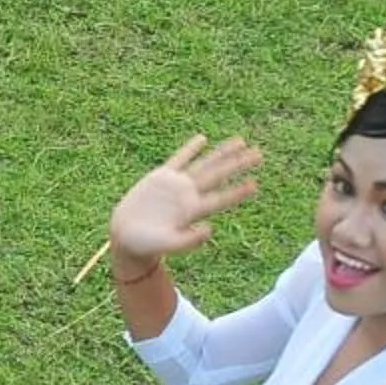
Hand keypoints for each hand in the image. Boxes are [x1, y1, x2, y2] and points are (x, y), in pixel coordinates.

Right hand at [106, 135, 262, 271]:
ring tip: (241, 142)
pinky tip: (202, 139)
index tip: (255, 184)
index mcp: (192, 211)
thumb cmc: (147, 245)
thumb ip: (187, 241)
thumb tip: (210, 230)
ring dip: (222, 153)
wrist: (126, 236)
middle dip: (238, 165)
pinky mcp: (160, 177)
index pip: (220, 199)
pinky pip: (178, 159)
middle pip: (218, 176)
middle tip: (259, 154)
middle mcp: (189, 195)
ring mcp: (176, 185)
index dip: (237, 192)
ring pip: (204, 164)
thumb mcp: (166, 244)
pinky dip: (189, 149)